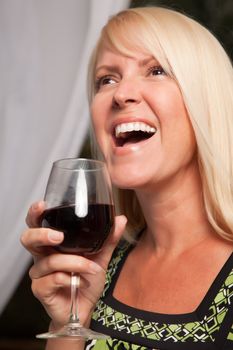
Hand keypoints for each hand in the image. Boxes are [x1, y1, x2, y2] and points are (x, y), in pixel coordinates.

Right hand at [21, 201, 126, 329]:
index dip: (35, 214)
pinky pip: (53, 278)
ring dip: (75, 263)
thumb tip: (120, 218)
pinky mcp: (40, 289)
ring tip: (92, 268)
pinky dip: (71, 278)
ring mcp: (39, 273)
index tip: (42, 205)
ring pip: (50, 261)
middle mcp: (42, 255)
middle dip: (42, 234)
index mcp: (52, 244)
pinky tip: (81, 282)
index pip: (36, 224)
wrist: (84, 308)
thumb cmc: (86, 281)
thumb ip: (108, 238)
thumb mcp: (100, 257)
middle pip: (28, 239)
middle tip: (58, 237)